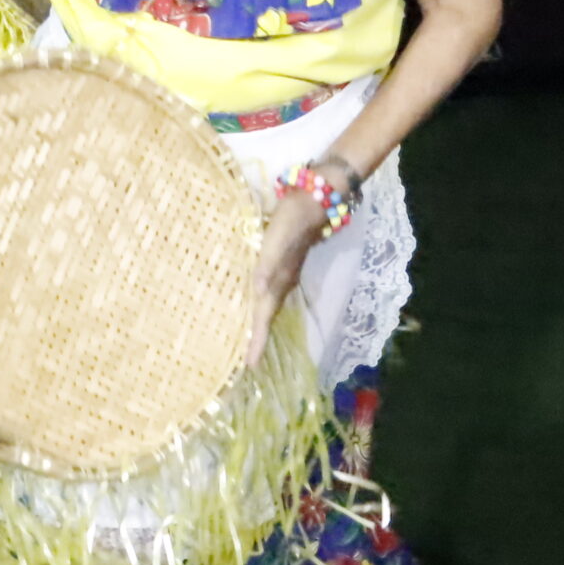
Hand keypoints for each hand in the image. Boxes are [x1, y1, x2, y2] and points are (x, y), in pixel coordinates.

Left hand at [245, 190, 325, 365]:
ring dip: (260, 324)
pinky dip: (261, 304)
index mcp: (279, 280)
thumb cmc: (293, 218)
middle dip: (258, 339)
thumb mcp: (277, 239)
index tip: (249, 366)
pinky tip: (256, 302)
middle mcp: (282, 282)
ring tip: (251, 342)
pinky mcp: (283, 263)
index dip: (257, 340)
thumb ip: (267, 264)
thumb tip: (257, 291)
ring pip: (269, 306)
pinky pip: (269, 291)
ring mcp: (284, 273)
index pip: (264, 316)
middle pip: (267, 316)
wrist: (316, 198)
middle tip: (248, 362)